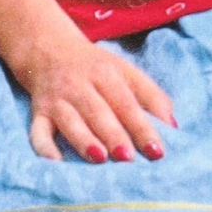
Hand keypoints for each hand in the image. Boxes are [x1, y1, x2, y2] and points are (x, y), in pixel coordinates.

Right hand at [13, 24, 177, 163]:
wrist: (48, 49)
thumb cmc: (96, 68)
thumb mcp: (126, 72)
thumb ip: (152, 97)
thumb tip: (174, 127)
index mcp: (107, 74)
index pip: (127, 103)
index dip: (142, 127)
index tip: (157, 151)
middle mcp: (80, 85)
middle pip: (99, 111)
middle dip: (114, 134)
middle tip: (128, 158)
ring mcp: (57, 99)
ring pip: (70, 120)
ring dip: (83, 140)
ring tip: (99, 159)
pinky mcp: (38, 112)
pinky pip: (37, 130)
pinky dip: (43, 147)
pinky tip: (55, 162)